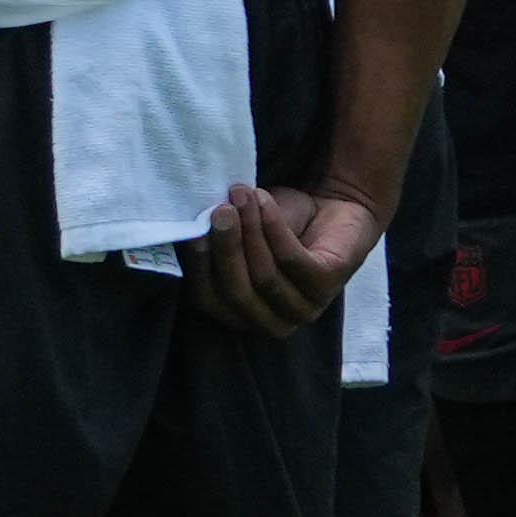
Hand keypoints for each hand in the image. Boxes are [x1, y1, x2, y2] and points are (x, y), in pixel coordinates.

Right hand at [193, 179, 384, 339]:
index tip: (192, 231)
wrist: (329, 208)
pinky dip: (274, 227)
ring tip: (242, 195)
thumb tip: (185, 228)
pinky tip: (266, 201)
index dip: (199, 268)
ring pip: (265, 277)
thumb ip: (216, 238)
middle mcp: (271, 320)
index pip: (208, 300)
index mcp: (239, 314)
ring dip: (250, 231)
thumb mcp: (239, 232)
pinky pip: (293, 261)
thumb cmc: (275, 224)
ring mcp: (303, 309)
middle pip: (238, 293)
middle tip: (220, 210)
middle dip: (226, 249)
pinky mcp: (328, 287)